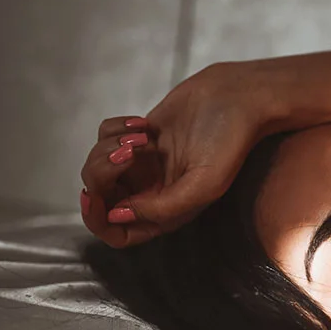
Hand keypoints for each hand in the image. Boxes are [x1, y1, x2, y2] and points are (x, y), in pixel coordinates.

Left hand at [80, 62, 284, 247]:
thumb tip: (117, 216)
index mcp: (167, 211)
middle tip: (126, 153)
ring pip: (99, 164)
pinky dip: (115, 128)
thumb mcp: (205, 184)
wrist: (237, 97)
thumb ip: (162, 209)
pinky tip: (143, 125)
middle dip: (103, 173)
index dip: (98, 220)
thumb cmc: (230, 141)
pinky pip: (104, 137)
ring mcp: (143, 163)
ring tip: (141, 136)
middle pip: (102, 196)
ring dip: (110, 147)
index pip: (119, 233)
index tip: (93, 197)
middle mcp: (152, 191)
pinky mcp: (138, 136)